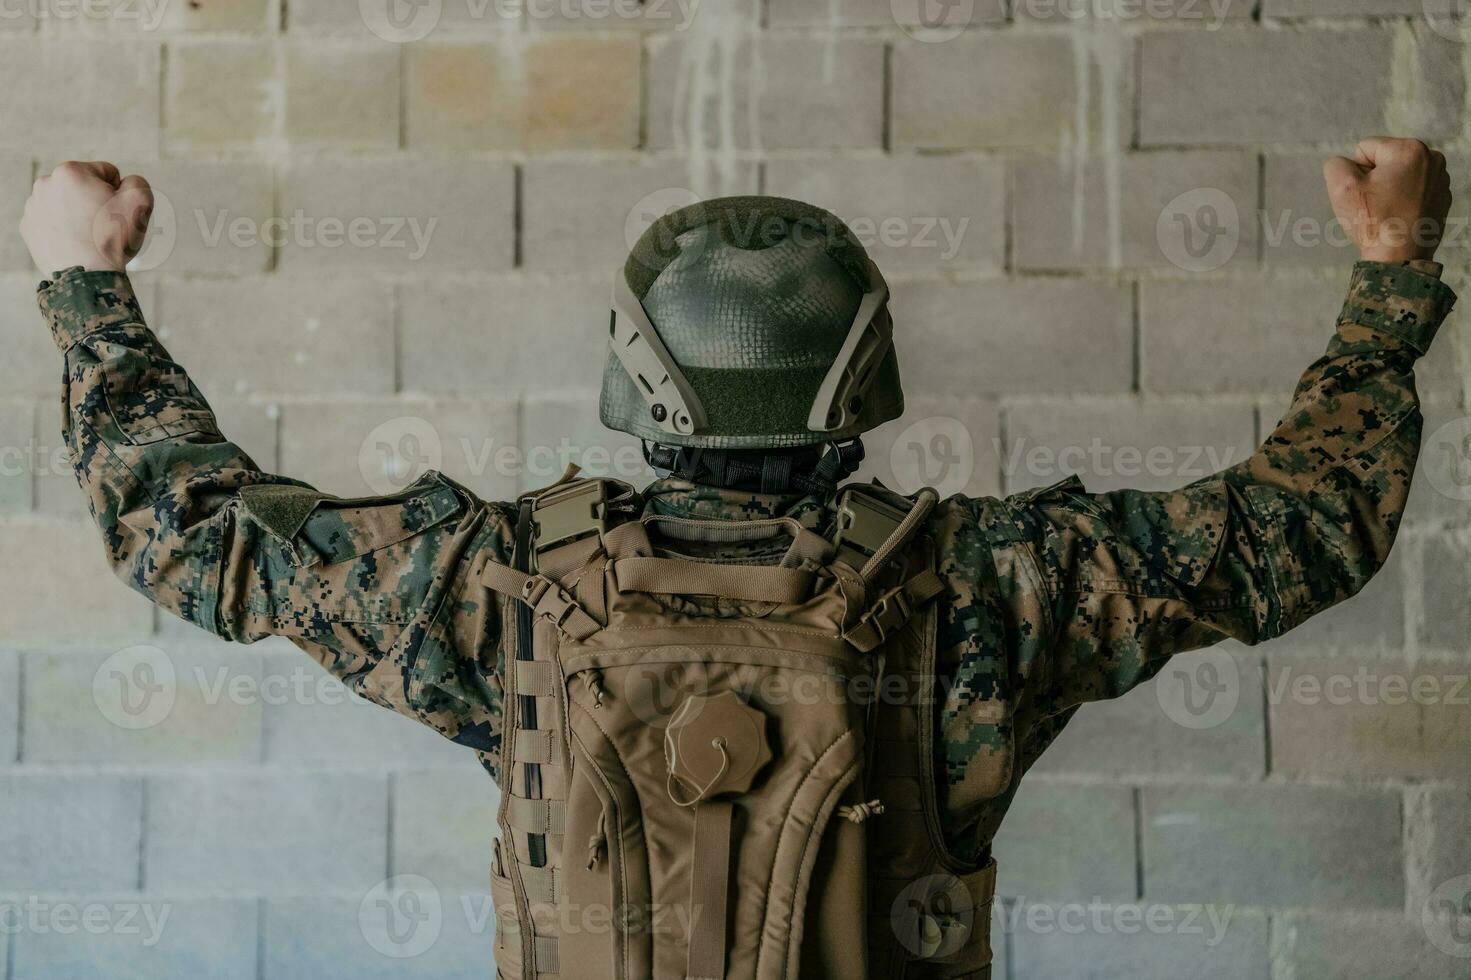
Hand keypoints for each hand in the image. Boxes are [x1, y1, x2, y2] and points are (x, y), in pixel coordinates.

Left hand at [19, 161, 152, 274]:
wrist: (85, 277)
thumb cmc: (112, 239)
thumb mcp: (140, 203)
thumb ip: (137, 182)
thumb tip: (125, 183)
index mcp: (71, 172)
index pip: (107, 173)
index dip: (119, 193)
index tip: (117, 213)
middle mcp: (45, 183)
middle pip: (84, 187)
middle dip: (96, 201)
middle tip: (103, 226)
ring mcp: (33, 206)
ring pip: (67, 203)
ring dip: (79, 213)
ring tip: (88, 236)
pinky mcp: (29, 226)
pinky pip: (53, 221)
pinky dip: (64, 228)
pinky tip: (74, 242)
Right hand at [1324, 138, 1452, 263]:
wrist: (1400, 258)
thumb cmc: (1373, 221)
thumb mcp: (1341, 187)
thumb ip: (1335, 164)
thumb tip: (1344, 164)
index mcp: (1410, 149)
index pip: (1364, 149)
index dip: (1355, 172)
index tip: (1365, 195)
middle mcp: (1433, 158)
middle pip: (1384, 160)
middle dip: (1374, 179)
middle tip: (1375, 205)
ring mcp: (1441, 178)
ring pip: (1399, 175)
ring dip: (1388, 189)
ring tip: (1387, 212)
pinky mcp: (1443, 198)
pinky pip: (1413, 190)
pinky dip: (1403, 200)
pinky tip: (1399, 217)